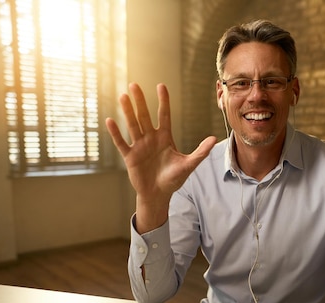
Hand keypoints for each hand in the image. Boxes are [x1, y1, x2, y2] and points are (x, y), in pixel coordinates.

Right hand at [105, 83, 215, 232]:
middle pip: (145, 116)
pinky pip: (121, 143)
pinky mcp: (130, 157)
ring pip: (133, 125)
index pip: (164, 115)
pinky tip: (110, 120)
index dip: (163, 101)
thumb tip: (214, 139)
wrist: (158, 195)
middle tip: (135, 84)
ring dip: (128, 111)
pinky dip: (116, 133)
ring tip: (123, 96)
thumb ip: (200, 152)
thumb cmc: (173, 180)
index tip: (161, 86)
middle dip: (140, 101)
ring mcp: (139, 146)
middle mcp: (150, 138)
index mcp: (165, 138)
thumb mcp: (188, 164)